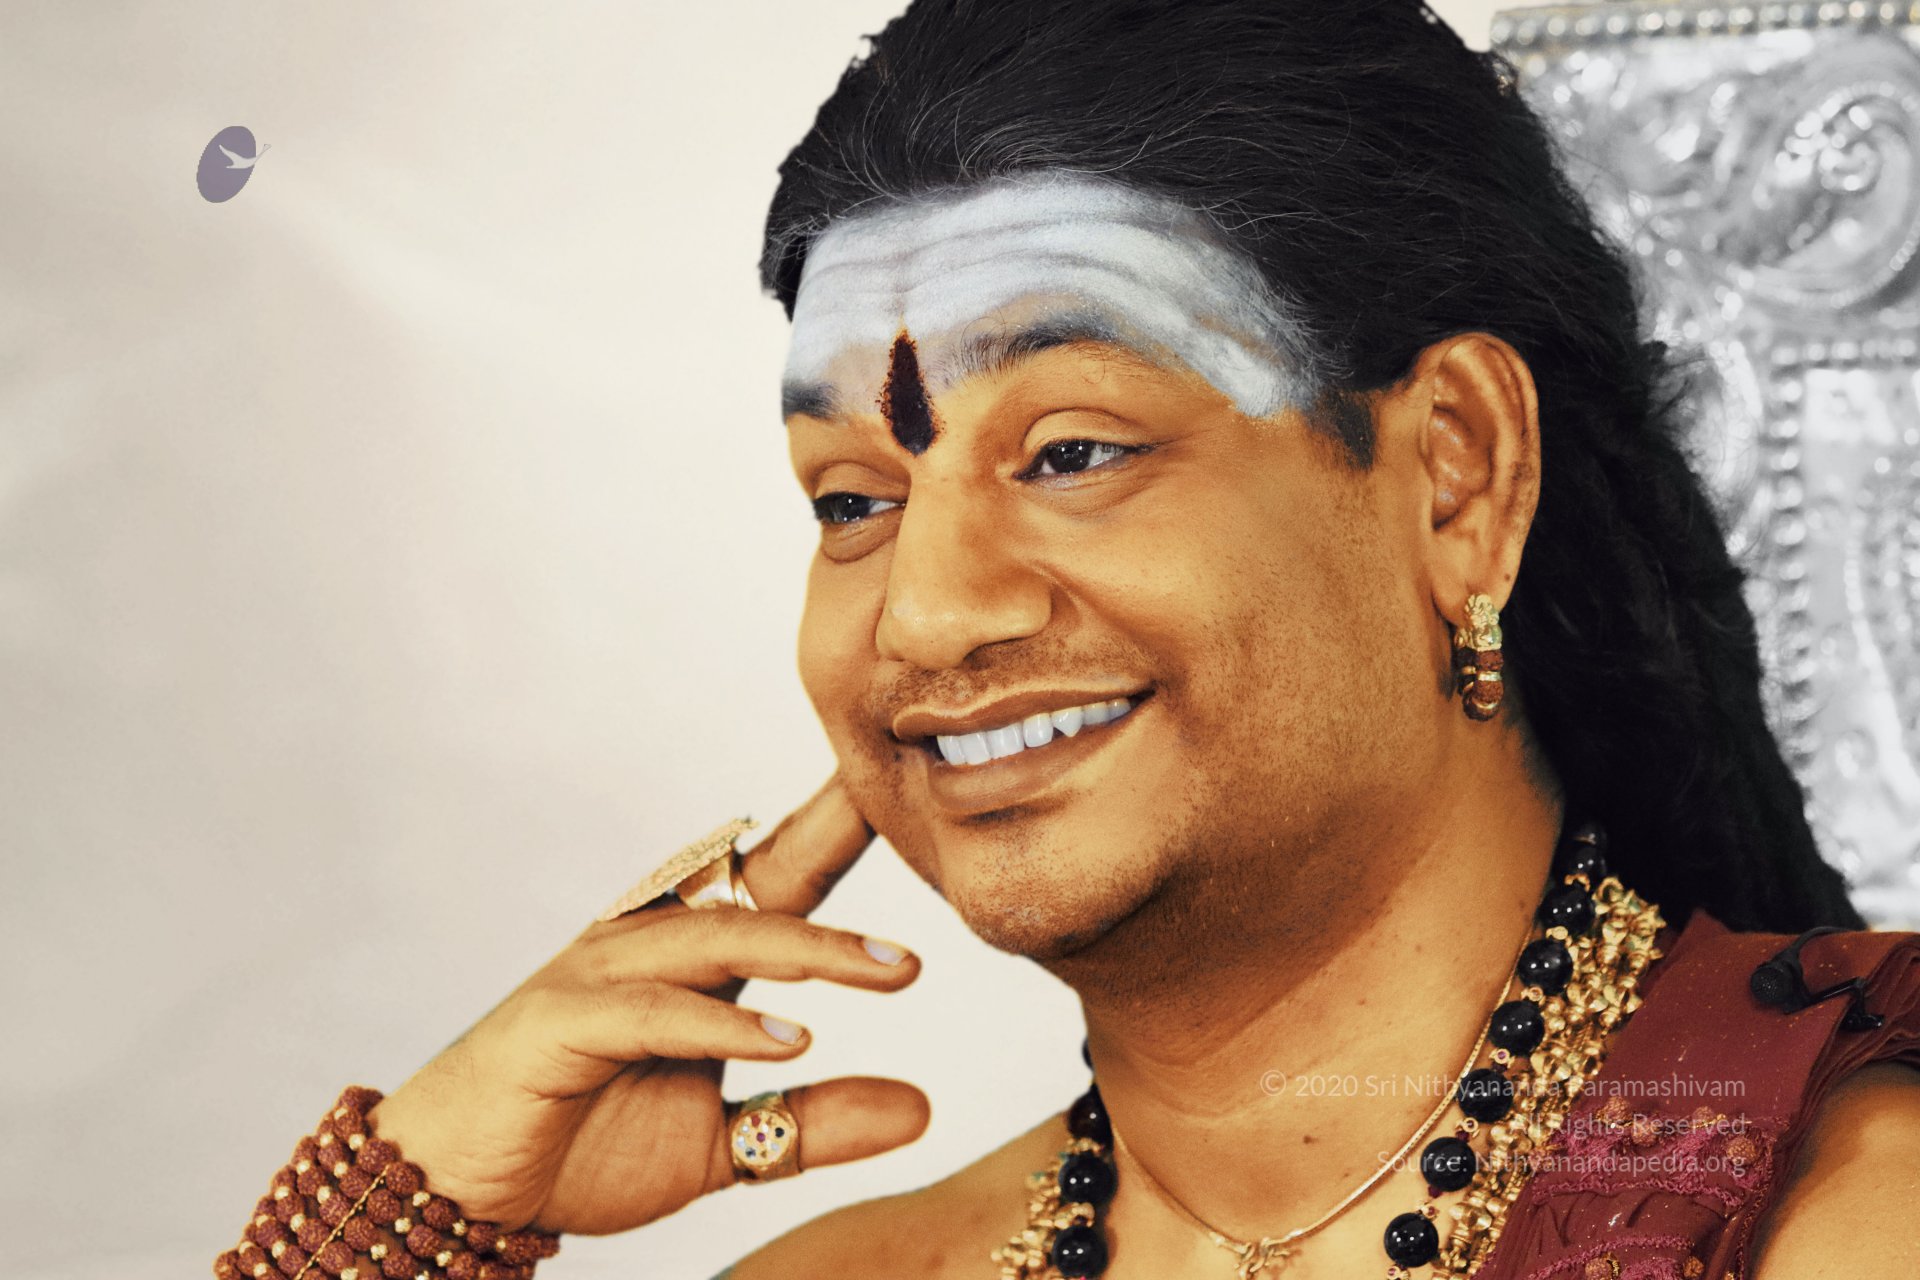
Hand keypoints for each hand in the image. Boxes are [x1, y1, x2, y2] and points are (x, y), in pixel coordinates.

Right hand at [365, 775, 927, 1234]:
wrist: (460, 1192)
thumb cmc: (579, 1145)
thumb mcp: (723, 1141)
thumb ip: (812, 1122)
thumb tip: (921, 1110)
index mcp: (689, 955)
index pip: (779, 878)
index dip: (838, 829)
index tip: (912, 792)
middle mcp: (648, 943)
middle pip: (759, 884)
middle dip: (837, 847)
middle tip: (928, 838)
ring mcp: (599, 974)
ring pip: (719, 940)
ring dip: (809, 951)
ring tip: (892, 972)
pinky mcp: (560, 1022)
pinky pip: (655, 1013)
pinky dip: (724, 1025)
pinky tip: (793, 1040)